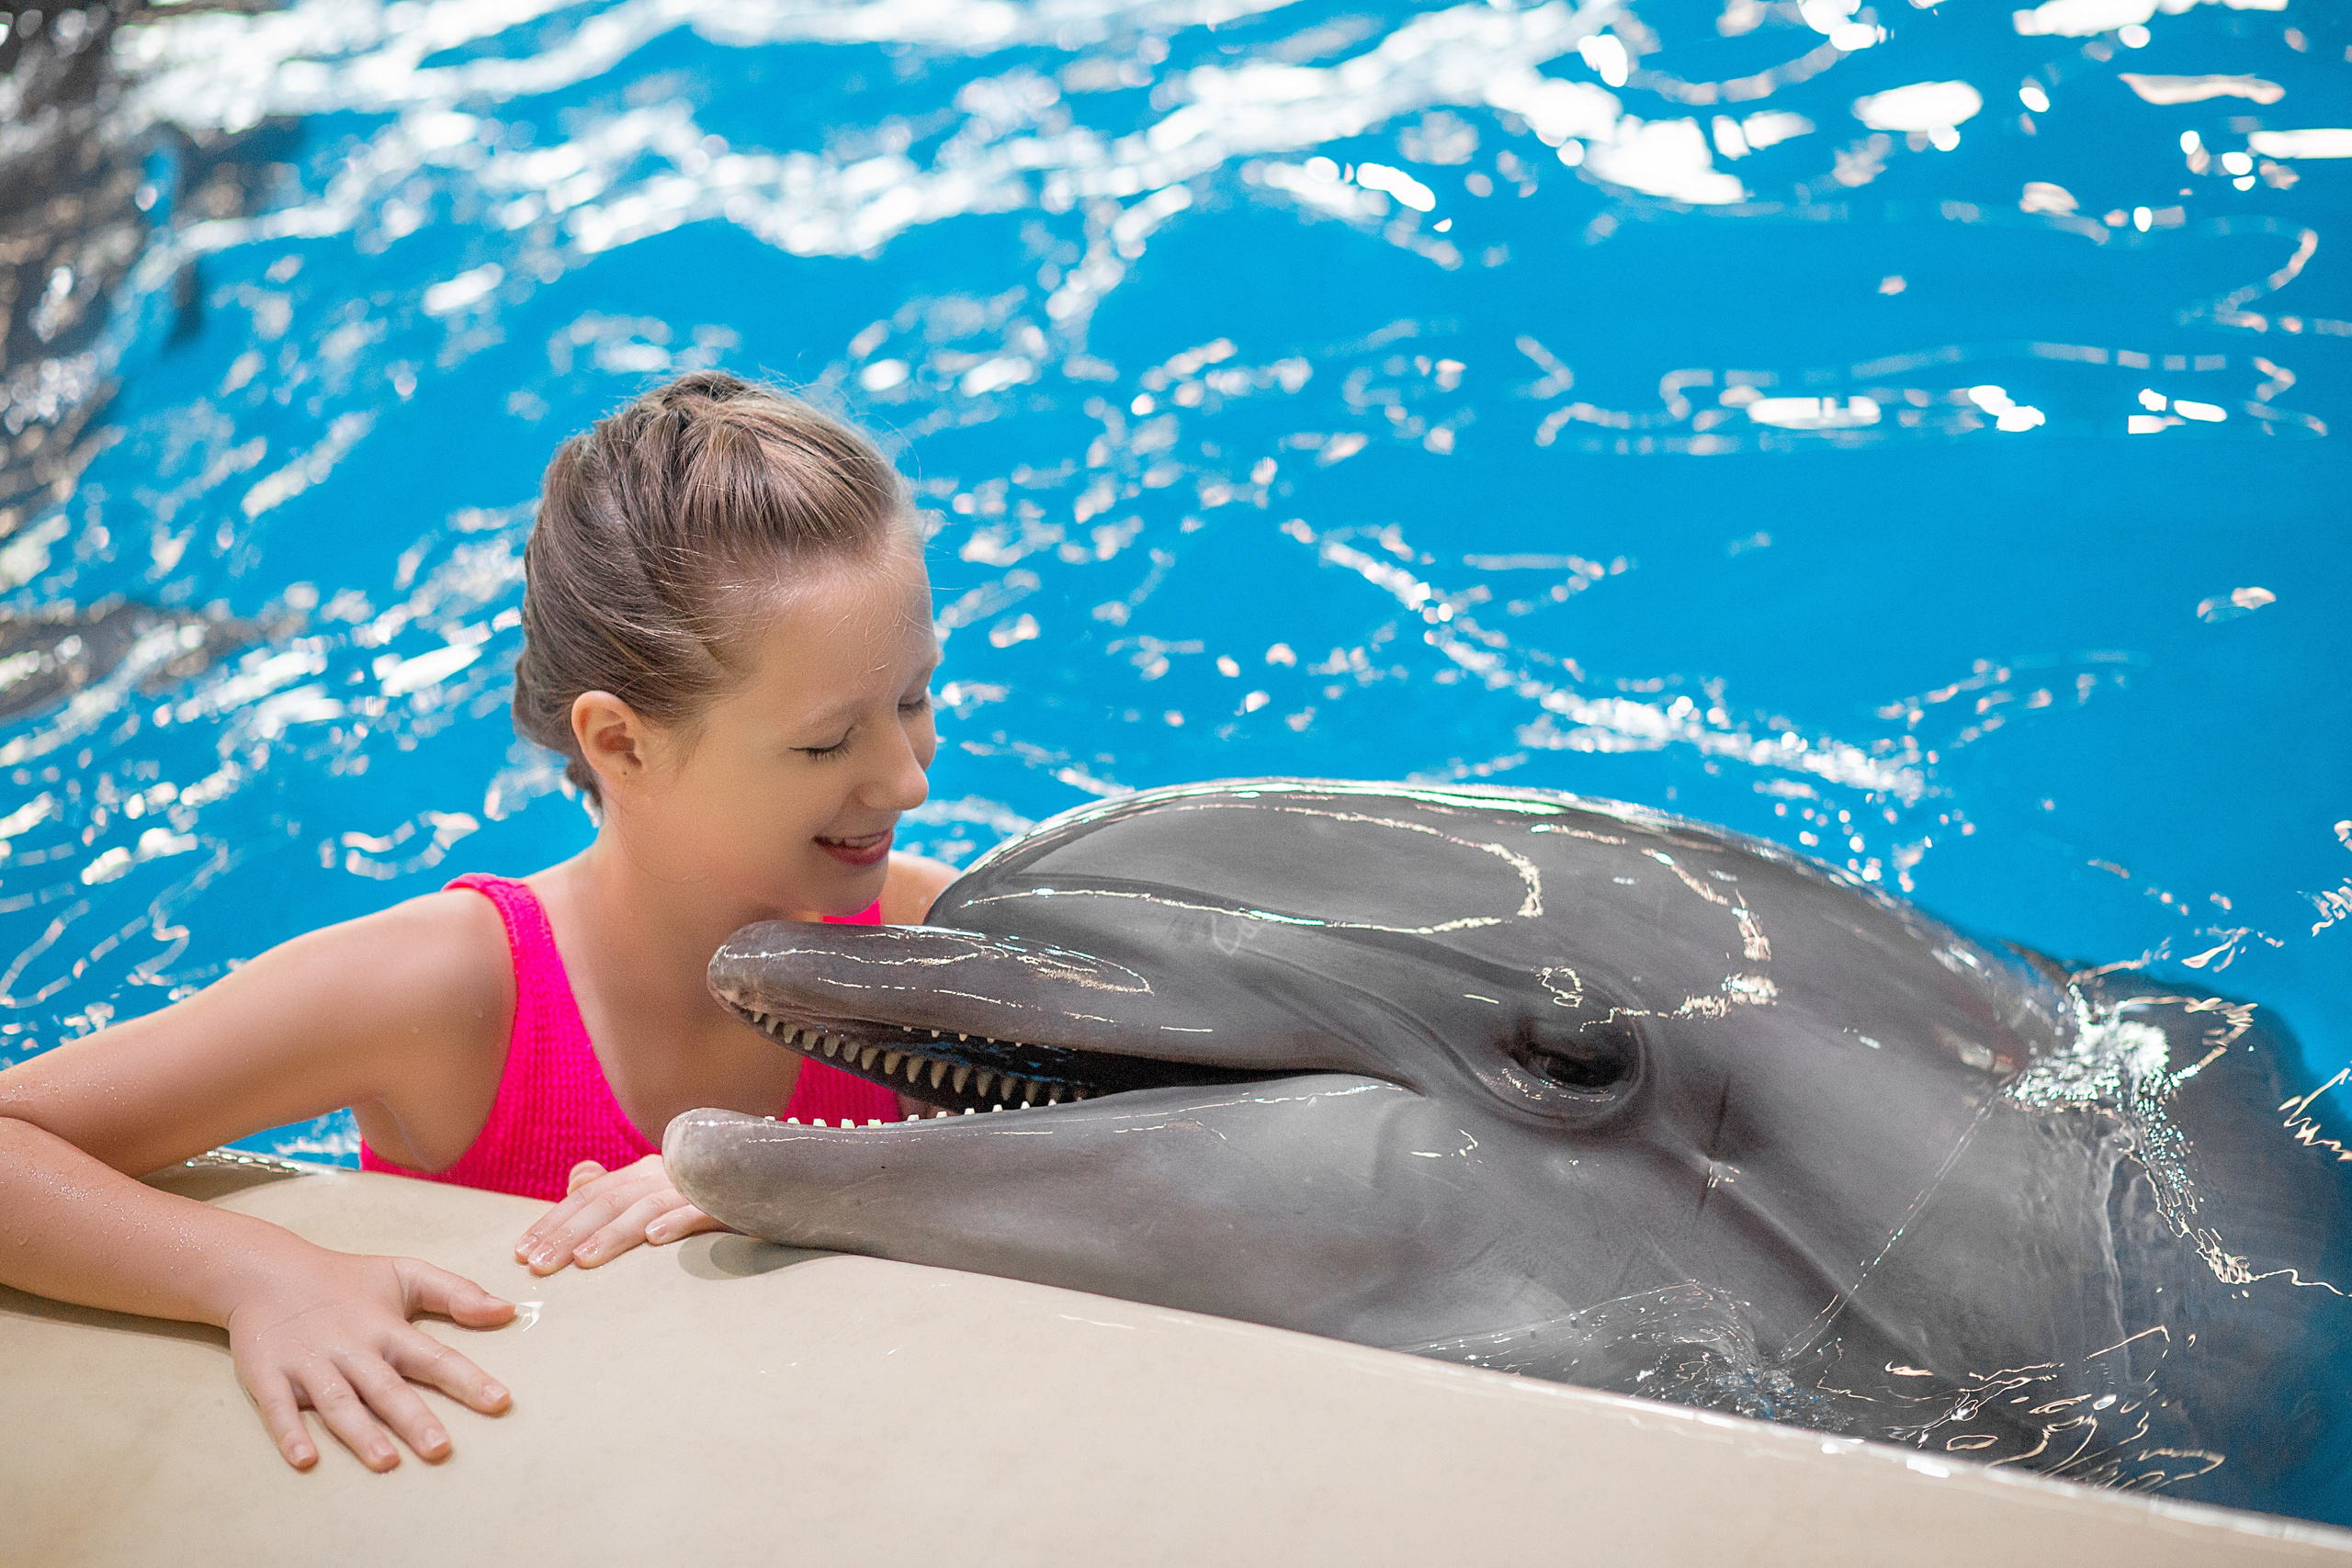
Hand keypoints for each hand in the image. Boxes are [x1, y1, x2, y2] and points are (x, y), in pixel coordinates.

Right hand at [226, 1245, 512, 1471]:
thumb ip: (456, 1293)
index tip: (500, 1401)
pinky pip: (278, 1408)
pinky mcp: (269, 1375)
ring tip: (385, 1461)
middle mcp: (352, 1349)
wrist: (265, 1271)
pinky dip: (290, 1433)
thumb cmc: (346, 1279)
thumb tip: (508, 1310)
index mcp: (386, 1328)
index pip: (435, 1356)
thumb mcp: (405, 1274)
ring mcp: (309, 1363)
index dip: (468, 1379)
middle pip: (387, 1388)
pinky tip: (305, 1460)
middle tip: (440, 1449)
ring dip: (360, 1432)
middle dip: (414, 1418)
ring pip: (338, 1402)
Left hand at [514, 1154, 724, 1274]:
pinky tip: (656, 1240)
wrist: (773, 1192)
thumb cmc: (708, 1203)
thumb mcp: (658, 1197)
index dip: (554, 1220)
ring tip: (583, 1261)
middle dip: (569, 1232)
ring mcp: (698, 1186)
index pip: (590, 1194)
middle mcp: (667, 1173)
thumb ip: (617, 1190)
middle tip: (539, 1265)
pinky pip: (702, 1209)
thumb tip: (579, 1177)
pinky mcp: (730, 1202)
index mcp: (645, 1174)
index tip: (522, 1252)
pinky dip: (678, 1221)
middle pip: (609, 1200)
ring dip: (614, 1233)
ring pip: (647, 1206)